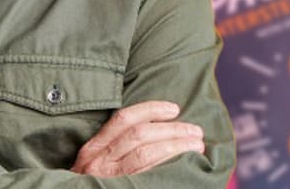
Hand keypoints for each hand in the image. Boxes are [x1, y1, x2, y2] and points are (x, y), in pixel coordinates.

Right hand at [71, 101, 204, 176]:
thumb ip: (115, 147)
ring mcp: (110, 177)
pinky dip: (168, 166)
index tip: (174, 109)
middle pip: (140, 135)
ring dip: (176, 147)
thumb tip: (155, 129)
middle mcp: (99, 160)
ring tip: (197, 146)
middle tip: (195, 131)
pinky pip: (149, 176)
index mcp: (94, 148)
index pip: (123, 119)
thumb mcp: (95, 163)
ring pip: (146, 155)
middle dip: (172, 130)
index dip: (151, 110)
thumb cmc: (92, 185)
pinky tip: (184, 164)